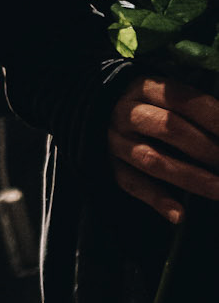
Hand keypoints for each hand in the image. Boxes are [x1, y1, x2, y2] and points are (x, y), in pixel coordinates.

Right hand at [107, 75, 218, 222]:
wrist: (94, 111)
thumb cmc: (145, 104)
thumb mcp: (161, 93)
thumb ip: (191, 106)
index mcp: (143, 88)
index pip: (180, 98)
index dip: (212, 115)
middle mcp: (127, 113)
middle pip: (169, 128)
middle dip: (206, 147)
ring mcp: (117, 141)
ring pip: (153, 159)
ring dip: (191, 177)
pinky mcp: (111, 166)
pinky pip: (134, 184)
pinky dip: (157, 200)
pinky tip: (179, 214)